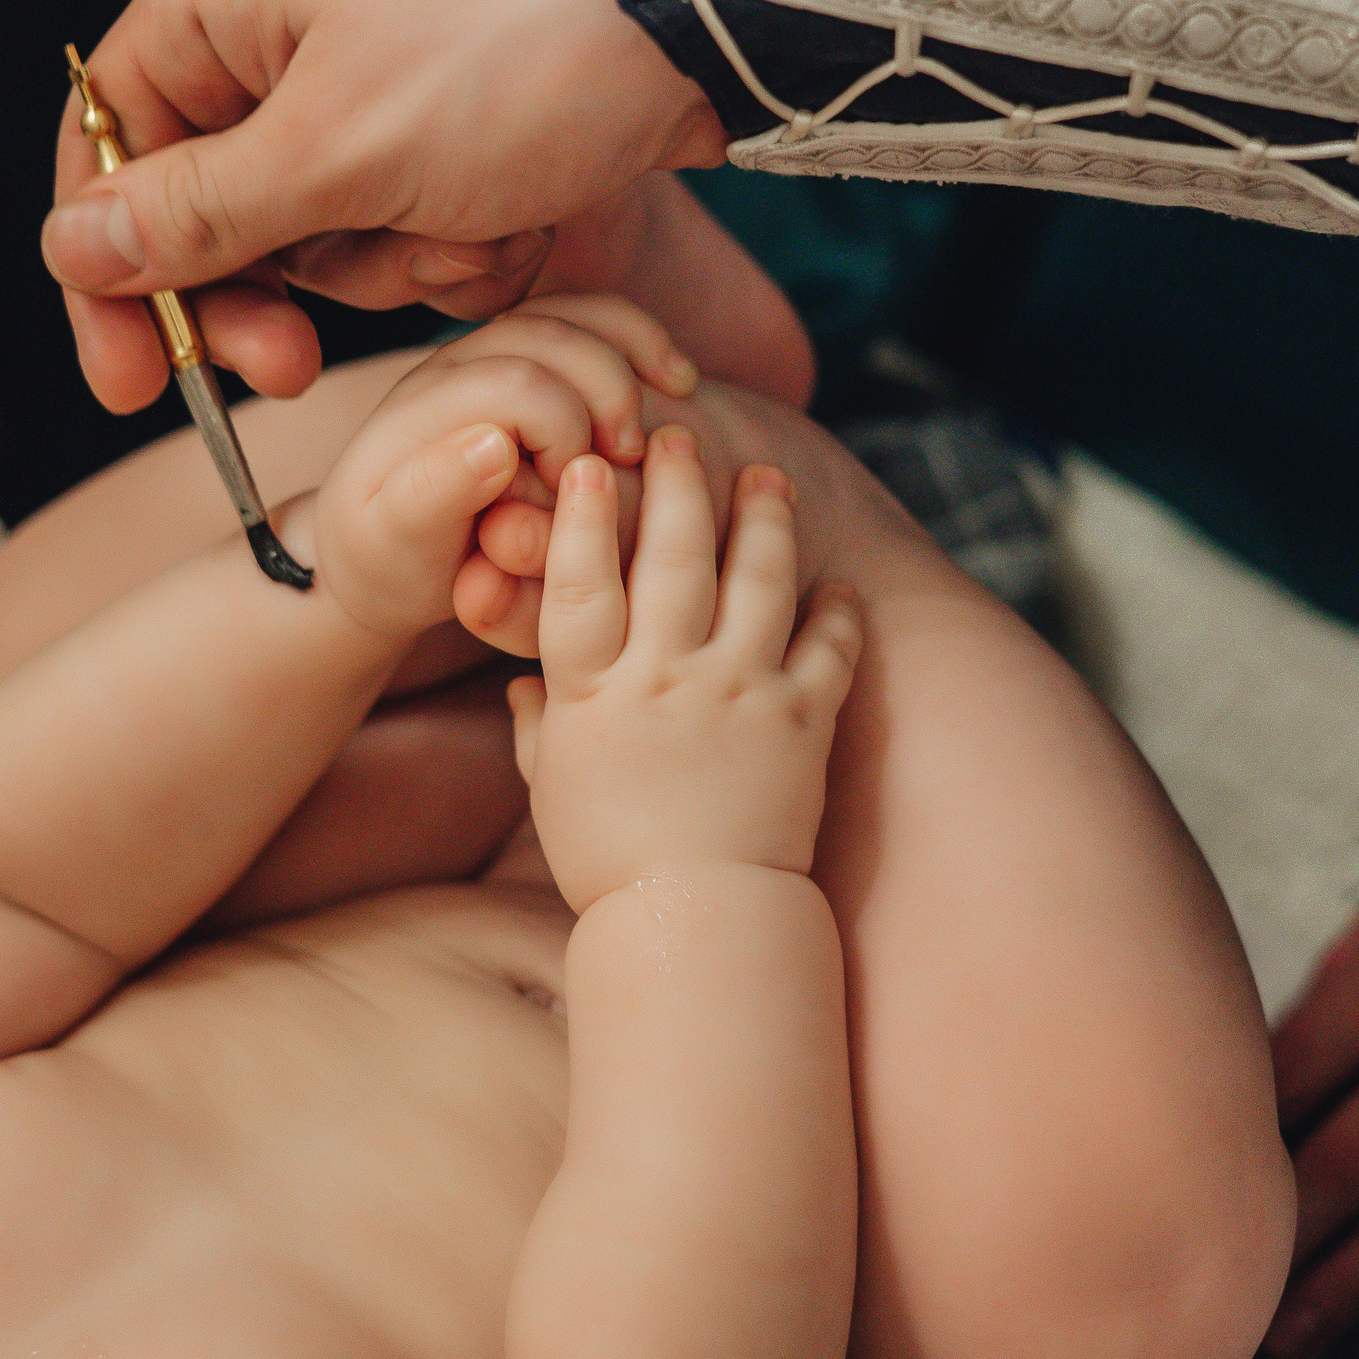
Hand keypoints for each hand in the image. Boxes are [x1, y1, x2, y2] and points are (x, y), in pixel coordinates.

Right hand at [42, 0, 727, 411]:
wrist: (705, 21)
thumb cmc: (517, 55)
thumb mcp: (338, 155)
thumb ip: (198, 217)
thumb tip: (71, 250)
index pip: (111, 147)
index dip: (110, 276)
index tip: (130, 383)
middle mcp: (280, 20)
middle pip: (212, 208)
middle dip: (269, 295)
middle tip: (294, 371)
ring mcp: (372, 69)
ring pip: (321, 232)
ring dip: (392, 265)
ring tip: (465, 229)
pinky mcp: (450, 117)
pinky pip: (407, 219)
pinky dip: (458, 244)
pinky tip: (515, 217)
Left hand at [315, 295, 696, 643]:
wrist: (378, 549)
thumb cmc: (393, 561)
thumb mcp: (396, 546)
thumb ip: (434, 497)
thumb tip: (495, 445)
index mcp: (417, 410)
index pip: (513, 382)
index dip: (563, 430)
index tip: (571, 497)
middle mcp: (449, 367)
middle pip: (550, 336)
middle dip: (606, 393)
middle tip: (625, 461)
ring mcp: (485, 354)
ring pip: (575, 317)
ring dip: (631, 360)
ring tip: (653, 427)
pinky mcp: (520, 356)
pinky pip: (591, 318)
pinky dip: (640, 339)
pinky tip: (678, 381)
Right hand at [507, 426, 862, 910]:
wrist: (696, 922)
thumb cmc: (609, 857)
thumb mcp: (552, 786)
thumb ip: (537, 727)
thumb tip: (522, 686)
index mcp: (595, 694)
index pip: (579, 585)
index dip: (579, 517)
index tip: (582, 463)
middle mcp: (668, 681)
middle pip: (671, 558)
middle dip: (674, 485)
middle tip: (674, 436)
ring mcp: (741, 695)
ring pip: (757, 580)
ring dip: (762, 520)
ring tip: (764, 479)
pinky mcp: (802, 721)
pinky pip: (827, 648)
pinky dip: (836, 613)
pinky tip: (834, 587)